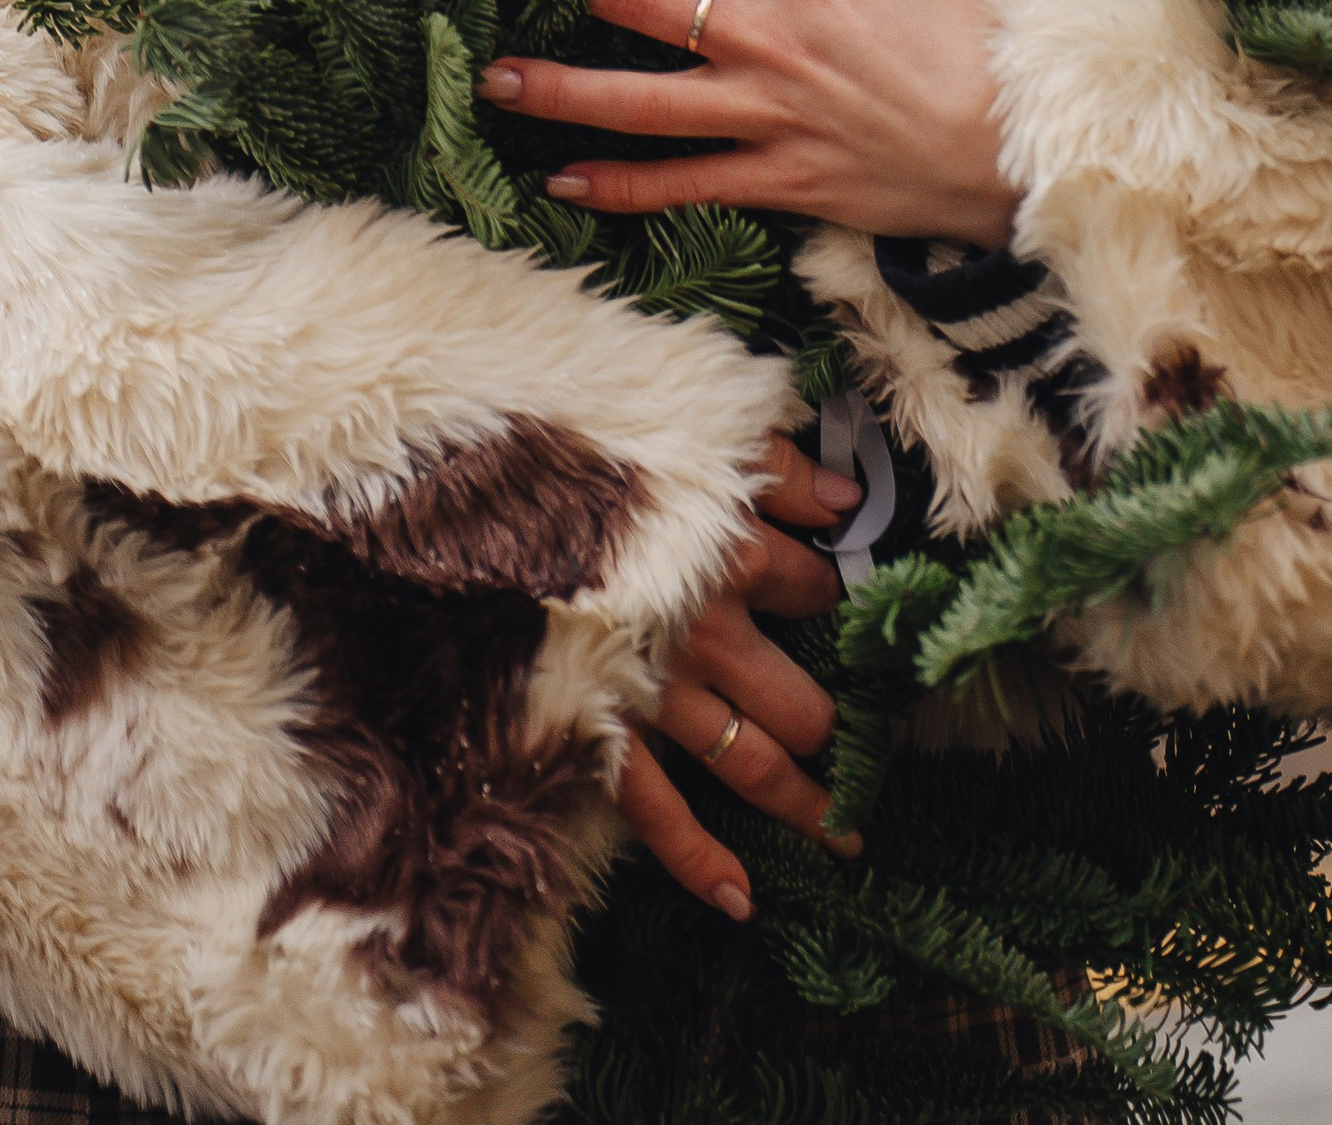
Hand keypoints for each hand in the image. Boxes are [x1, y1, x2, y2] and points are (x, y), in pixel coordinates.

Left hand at [468, 0, 1018, 247]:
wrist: (1038, 150)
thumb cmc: (994, 37)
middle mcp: (769, 35)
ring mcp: (768, 113)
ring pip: (638, 102)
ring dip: (558, 89)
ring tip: (492, 77)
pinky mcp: (780, 181)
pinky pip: (684, 186)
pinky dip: (622, 189)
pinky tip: (562, 183)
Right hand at [621, 434, 855, 921]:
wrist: (471, 480)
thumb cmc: (583, 445)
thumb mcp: (693, 431)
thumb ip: (778, 467)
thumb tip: (852, 497)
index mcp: (732, 553)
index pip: (814, 593)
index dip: (826, 598)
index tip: (821, 600)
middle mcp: (707, 634)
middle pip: (801, 703)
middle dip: (835, 730)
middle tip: (860, 752)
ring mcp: (654, 692)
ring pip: (751, 764)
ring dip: (804, 805)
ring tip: (845, 836)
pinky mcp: (600, 730)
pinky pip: (657, 813)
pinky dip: (699, 861)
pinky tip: (741, 899)